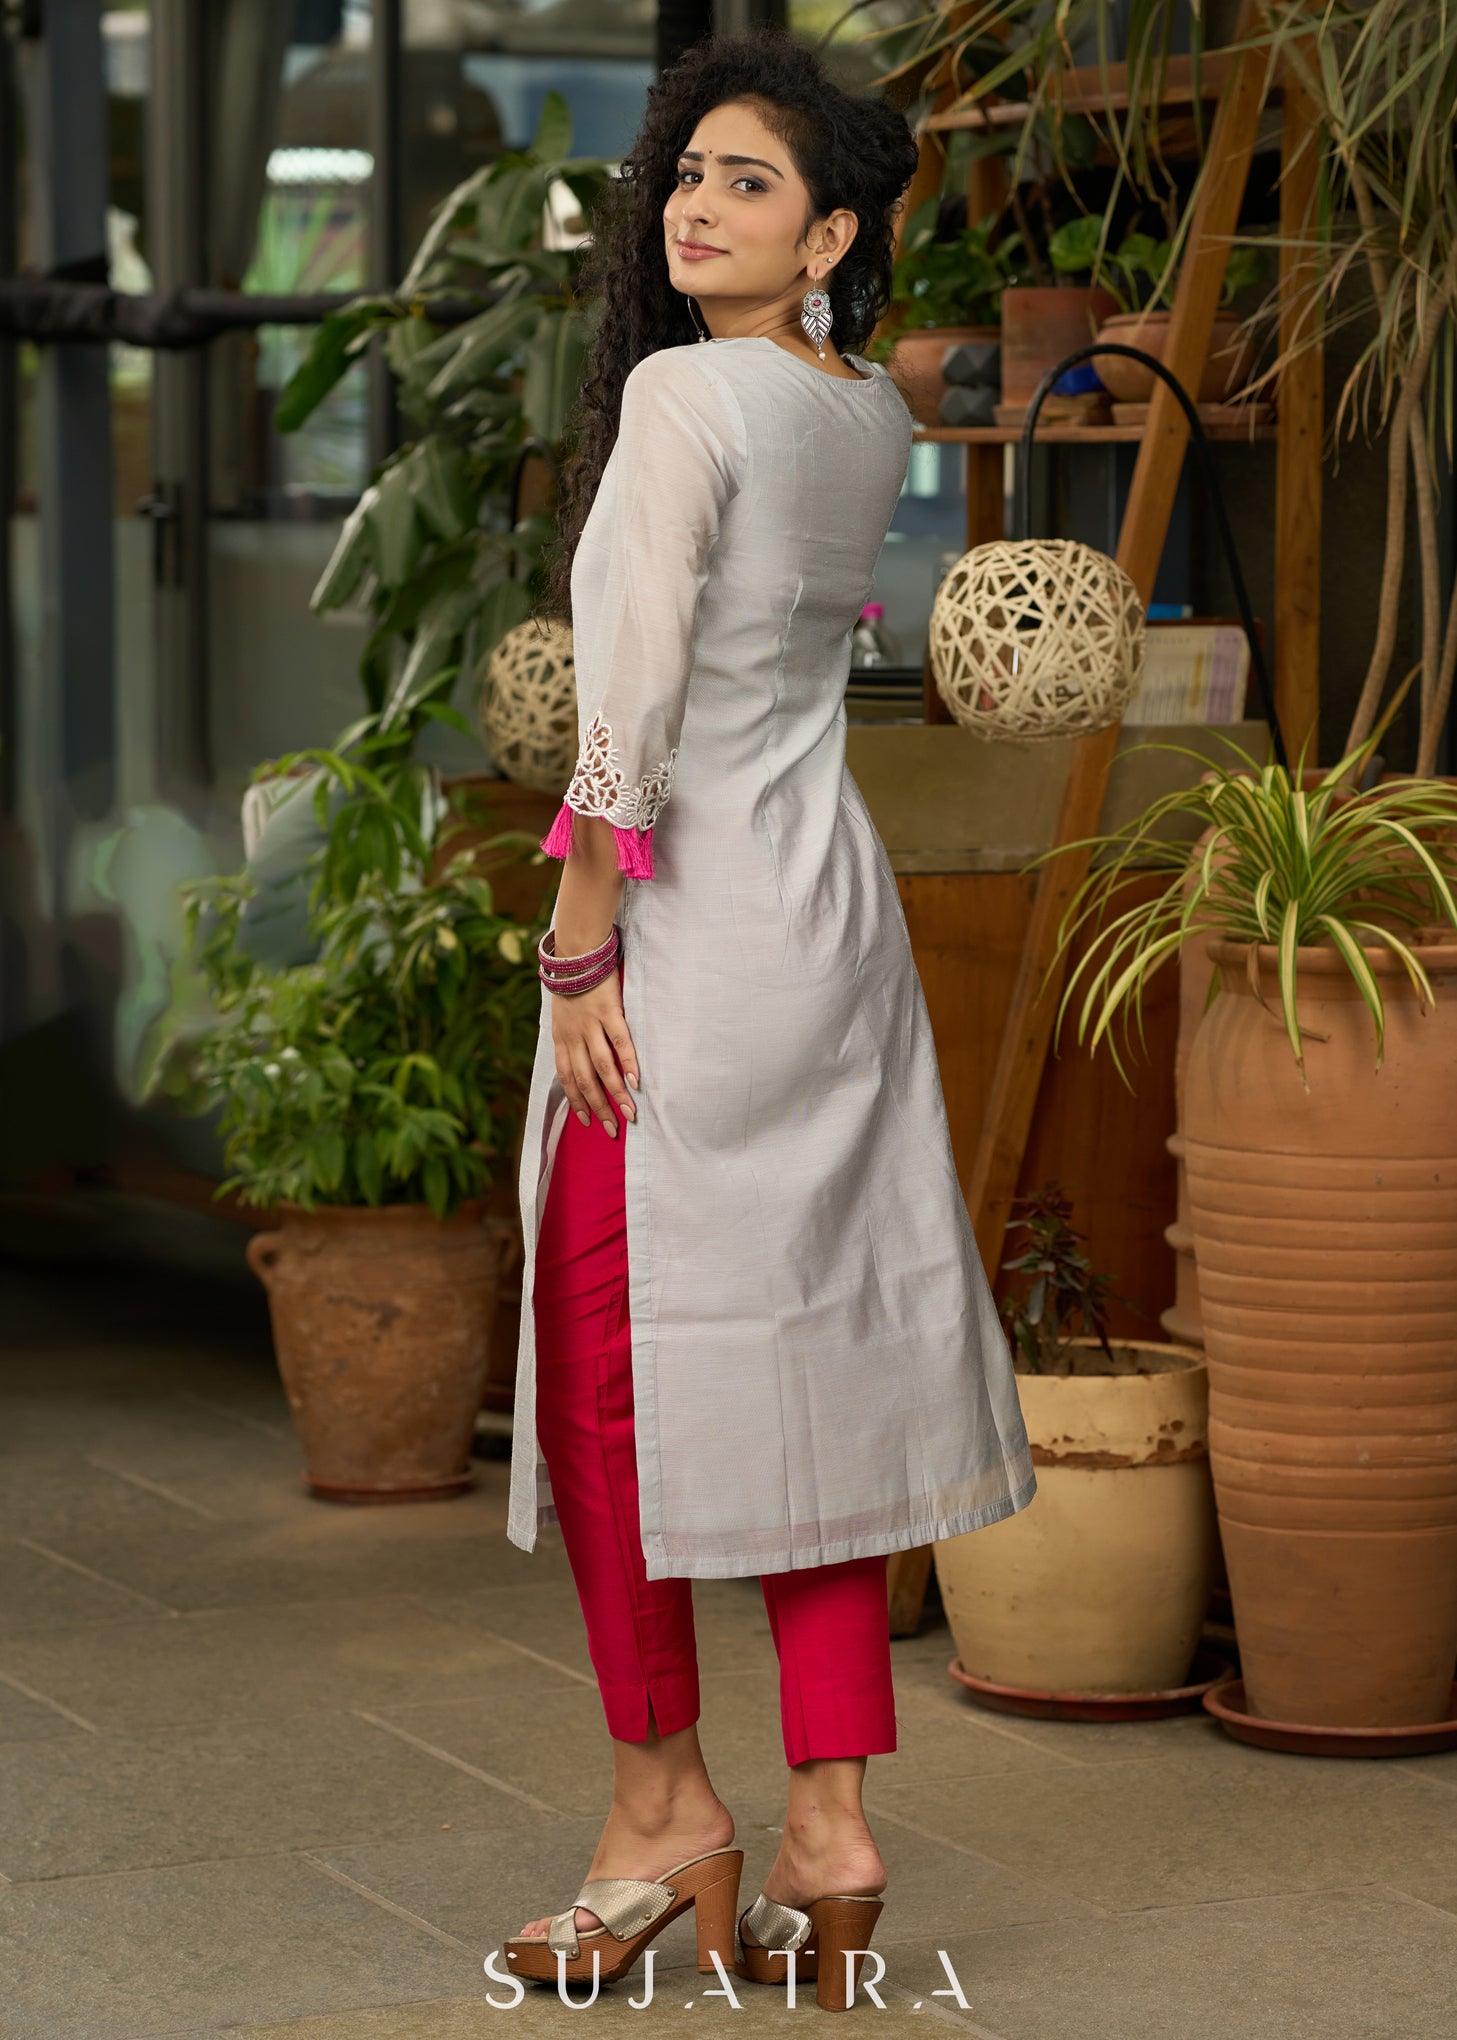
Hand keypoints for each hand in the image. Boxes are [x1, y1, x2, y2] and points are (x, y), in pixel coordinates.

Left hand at [551, 975, 638, 1138]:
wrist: (577, 952)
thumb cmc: (573, 984)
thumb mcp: (563, 1015)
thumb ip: (572, 1039)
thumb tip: (582, 1062)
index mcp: (561, 1039)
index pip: (566, 1078)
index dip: (577, 1101)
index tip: (587, 1120)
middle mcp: (574, 1036)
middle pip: (585, 1080)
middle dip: (598, 1108)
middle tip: (611, 1130)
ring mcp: (591, 1024)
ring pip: (602, 1067)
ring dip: (615, 1093)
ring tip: (629, 1113)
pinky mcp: (609, 1011)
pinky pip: (620, 1041)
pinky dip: (628, 1062)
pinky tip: (636, 1081)